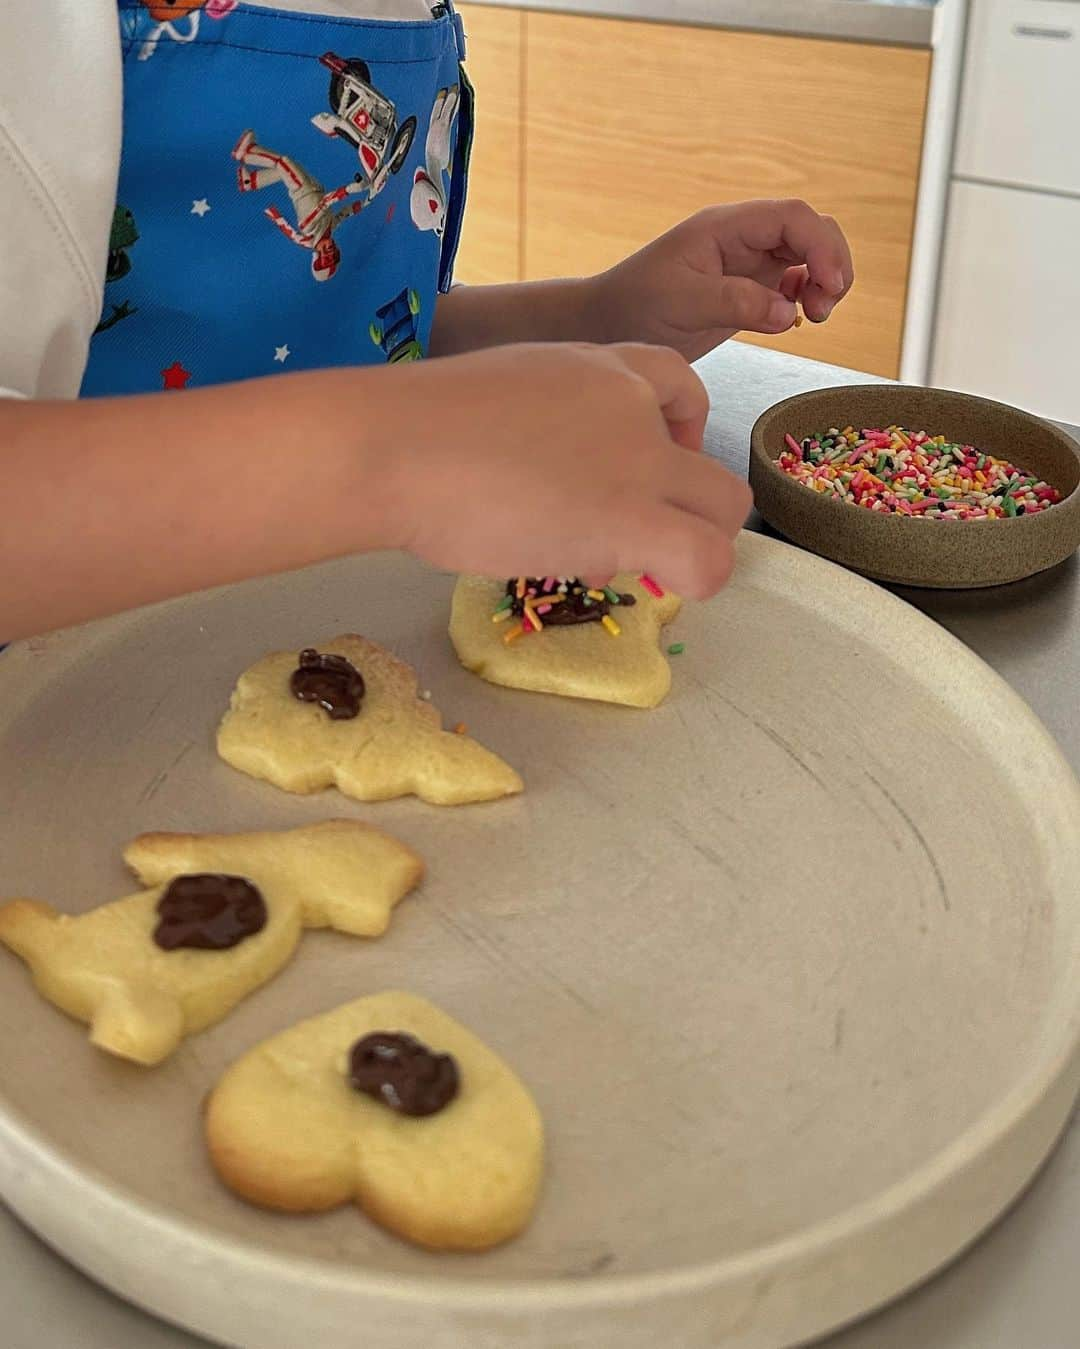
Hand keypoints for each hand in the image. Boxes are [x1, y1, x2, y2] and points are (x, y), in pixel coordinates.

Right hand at [381, 342, 750, 598]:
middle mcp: (632, 408)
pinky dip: (694, 580)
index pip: (678, 383)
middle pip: (710, 458)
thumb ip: (544, 429)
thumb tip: (552, 493)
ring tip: (642, 564)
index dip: (678, 431)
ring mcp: (638, 462)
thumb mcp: (498, 399)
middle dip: (689, 505)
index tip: (646, 467)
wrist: (395, 445)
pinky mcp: (629, 519)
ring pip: (727, 507)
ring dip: (697, 543)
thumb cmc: (414, 427)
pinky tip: (646, 580)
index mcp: (597, 368)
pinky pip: (706, 558)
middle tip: (639, 532)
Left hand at [590, 200, 853, 361]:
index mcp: (725, 227)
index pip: (791, 218)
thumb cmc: (635, 305)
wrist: (609, 323)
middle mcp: (743, 238)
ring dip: (824, 282)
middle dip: (830, 263)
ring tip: (814, 316)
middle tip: (823, 308)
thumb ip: (735, 303)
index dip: (820, 245)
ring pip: (809, 257)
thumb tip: (787, 312)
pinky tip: (796, 320)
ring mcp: (749, 263)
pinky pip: (795, 283)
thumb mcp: (681, 304)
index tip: (828, 285)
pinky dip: (807, 298)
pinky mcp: (750, 290)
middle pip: (811, 231)